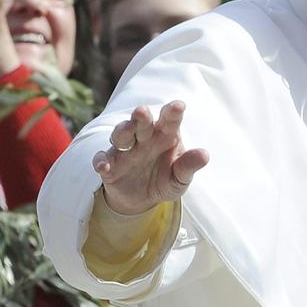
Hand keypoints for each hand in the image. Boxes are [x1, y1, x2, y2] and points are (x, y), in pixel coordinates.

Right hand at [93, 102, 208, 214]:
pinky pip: (102, 159)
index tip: (178, 106)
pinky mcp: (109, 165)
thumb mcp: (180, 178)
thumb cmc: (165, 179)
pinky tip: (104, 167)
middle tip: (142, 111)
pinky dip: (101, 161)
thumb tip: (205, 155)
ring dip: (123, 131)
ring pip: (120, 135)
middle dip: (141, 116)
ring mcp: (125, 150)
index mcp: (165, 135)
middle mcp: (143, 138)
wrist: (142, 200)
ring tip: (127, 129)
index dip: (172, 112)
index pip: (169, 120)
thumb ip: (189, 166)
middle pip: (141, 122)